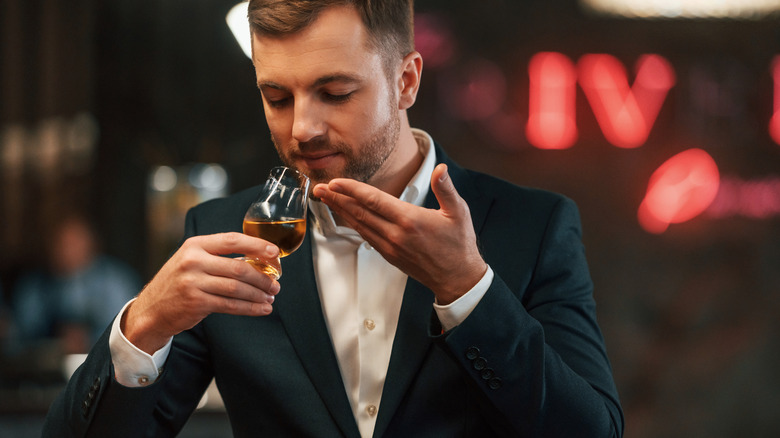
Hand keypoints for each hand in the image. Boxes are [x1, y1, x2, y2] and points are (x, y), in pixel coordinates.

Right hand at [123, 232, 280, 353]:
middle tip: (276, 284)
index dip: (257, 245)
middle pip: (238, 267)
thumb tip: (258, 259)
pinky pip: (230, 305)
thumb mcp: (191, 260)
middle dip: (262, 277)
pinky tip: (262, 309)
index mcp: (195, 245)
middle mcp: (193, 261)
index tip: (275, 253)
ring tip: (271, 297)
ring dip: (258, 294)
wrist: (150, 310)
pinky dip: (250, 308)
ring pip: (237, 287)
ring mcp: (193, 282)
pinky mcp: (196, 302)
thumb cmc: (177, 284)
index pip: (232, 240)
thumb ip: (217, 256)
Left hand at [312, 163, 486, 303]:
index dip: (352, 190)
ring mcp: (390, 246)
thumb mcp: (458, 212)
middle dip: (337, 199)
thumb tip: (440, 169)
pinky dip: (352, 224)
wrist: (457, 278)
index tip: (335, 182)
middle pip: (359, 213)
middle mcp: (395, 234)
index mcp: (410, 220)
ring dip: (340, 211)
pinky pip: (366, 236)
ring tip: (325, 198)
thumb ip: (446, 189)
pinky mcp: (389, 255)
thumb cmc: (459, 244)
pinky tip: (345, 215)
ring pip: (359, 225)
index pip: (374, 201)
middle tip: (318, 188)